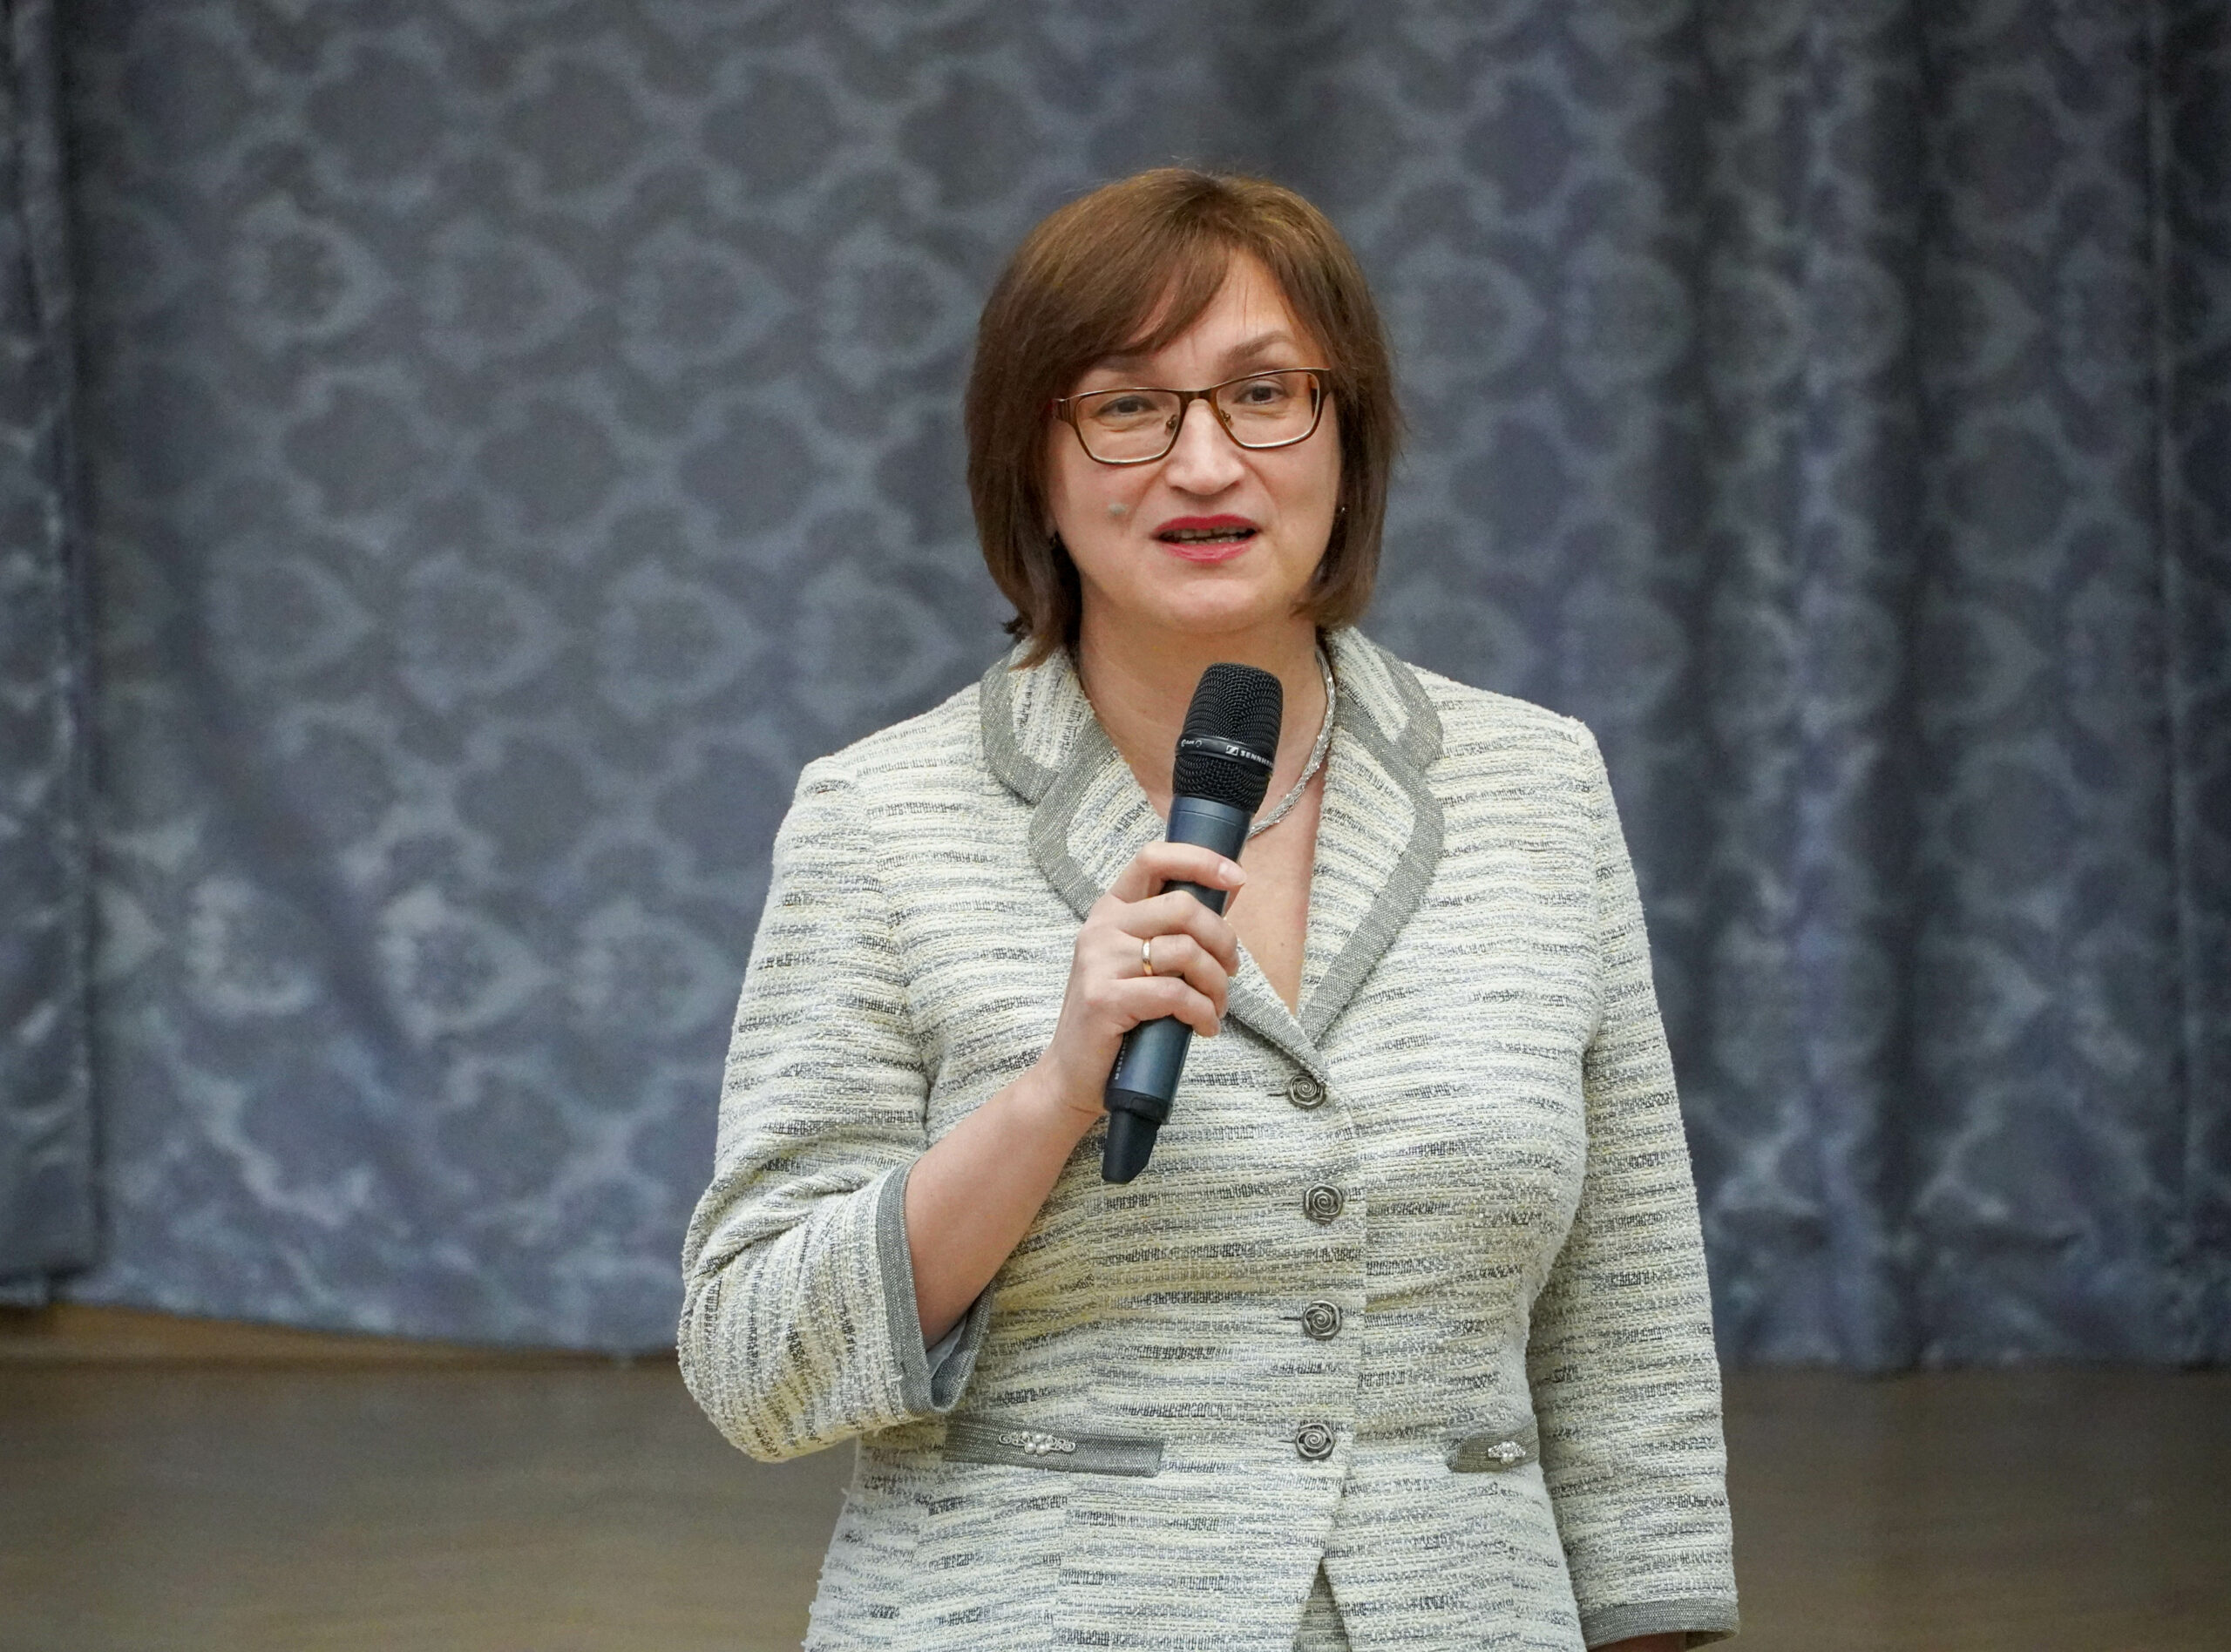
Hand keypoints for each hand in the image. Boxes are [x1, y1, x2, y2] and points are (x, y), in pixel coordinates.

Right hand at [1030, 842, 1245, 1117]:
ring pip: (1186, 952)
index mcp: (1111, 910)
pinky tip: (1204, 1027)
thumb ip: (1177, 927)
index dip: (1201, 860)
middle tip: (1230, 970)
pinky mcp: (1105, 999)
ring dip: (1216, 984)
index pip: (1153, 858)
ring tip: (1215, 1007)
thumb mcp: (1143, 961)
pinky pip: (1176, 994)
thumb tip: (1230, 887)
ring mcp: (1099, 962)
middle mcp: (1101, 928)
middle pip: (1183, 907)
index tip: (1236, 877)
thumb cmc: (1118, 1015)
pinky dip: (1202, 1013)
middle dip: (1222, 940)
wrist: (1073, 1073)